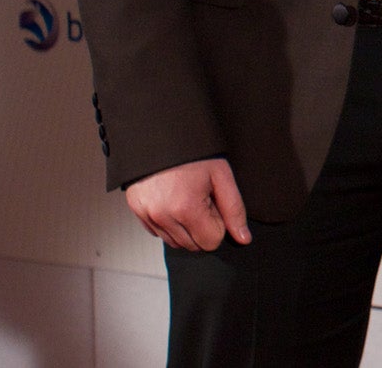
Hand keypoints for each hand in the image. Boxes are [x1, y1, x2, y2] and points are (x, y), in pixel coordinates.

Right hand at [126, 157, 249, 251]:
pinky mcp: (137, 213)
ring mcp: (147, 216)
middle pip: (194, 246)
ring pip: (176, 243)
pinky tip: (174, 201)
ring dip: (187, 228)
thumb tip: (243, 238)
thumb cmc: (193, 154)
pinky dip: (170, 224)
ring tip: (188, 198)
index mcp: (186, 208)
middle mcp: (163, 217)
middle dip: (203, 227)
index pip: (212, 242)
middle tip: (202, 199)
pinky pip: (159, 233)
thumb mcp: (221, 176)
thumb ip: (234, 210)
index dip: (219, 223)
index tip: (214, 203)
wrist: (160, 135)